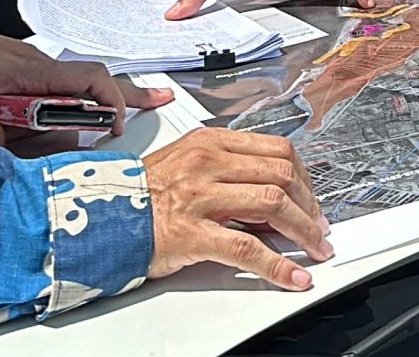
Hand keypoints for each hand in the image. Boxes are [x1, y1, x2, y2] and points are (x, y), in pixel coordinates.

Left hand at [0, 28, 169, 149]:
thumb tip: (4, 160)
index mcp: (36, 71)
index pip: (90, 80)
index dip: (111, 100)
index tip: (116, 125)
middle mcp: (39, 77)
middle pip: (92, 90)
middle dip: (125, 98)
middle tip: (160, 101)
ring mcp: (30, 85)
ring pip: (65, 110)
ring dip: (66, 128)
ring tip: (49, 139)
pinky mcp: (17, 94)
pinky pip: (43, 113)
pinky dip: (47, 130)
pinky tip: (36, 141)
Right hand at [144, 128, 331, 288]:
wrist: (99, 216)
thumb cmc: (142, 194)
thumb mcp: (186, 164)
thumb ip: (227, 170)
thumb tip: (271, 194)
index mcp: (210, 142)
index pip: (276, 149)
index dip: (304, 176)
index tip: (312, 196)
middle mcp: (208, 162)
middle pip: (282, 174)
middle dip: (311, 204)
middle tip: (319, 226)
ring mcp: (201, 196)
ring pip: (273, 204)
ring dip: (304, 231)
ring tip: (316, 248)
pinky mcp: (193, 233)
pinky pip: (248, 247)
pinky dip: (278, 265)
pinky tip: (293, 276)